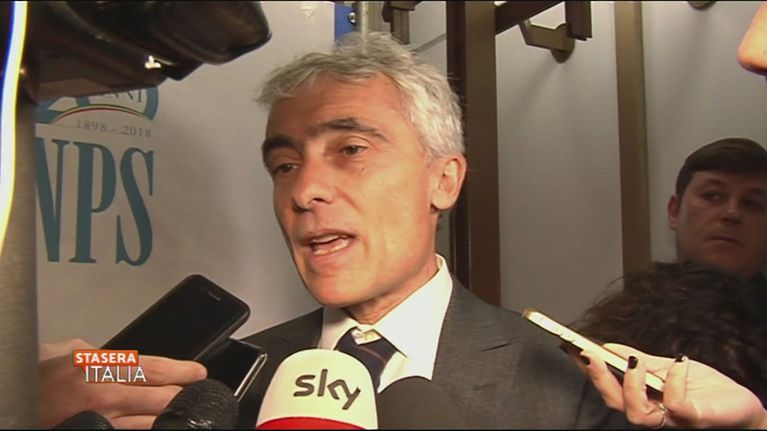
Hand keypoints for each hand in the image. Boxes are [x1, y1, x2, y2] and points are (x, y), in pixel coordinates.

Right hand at [39, 340, 206, 428]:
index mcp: (100, 365)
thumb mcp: (71, 350)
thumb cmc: (38, 374)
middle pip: (160, 398)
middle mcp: (104, 394)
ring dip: (168, 416)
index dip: (182, 371)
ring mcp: (101, 421)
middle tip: (196, 393)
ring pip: (150, 422)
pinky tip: (154, 425)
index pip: (154, 368)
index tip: (198, 373)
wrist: (13, 395)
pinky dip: (146, 429)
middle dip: (182, 396)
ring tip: (181, 411)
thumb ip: (102, 352)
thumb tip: (125, 357)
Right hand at [575, 343, 766, 428]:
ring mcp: (671, 419)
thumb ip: (639, 359)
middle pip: (614, 402)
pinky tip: (679, 362)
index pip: (606, 386)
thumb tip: (609, 346)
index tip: (571, 347)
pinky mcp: (694, 420)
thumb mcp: (666, 367)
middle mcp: (652, 412)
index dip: (586, 370)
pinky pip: (676, 406)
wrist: (741, 406)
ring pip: (637, 414)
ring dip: (631, 386)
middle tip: (590, 353)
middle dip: (599, 378)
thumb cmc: (704, 390)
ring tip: (635, 363)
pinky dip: (674, 382)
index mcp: (641, 398)